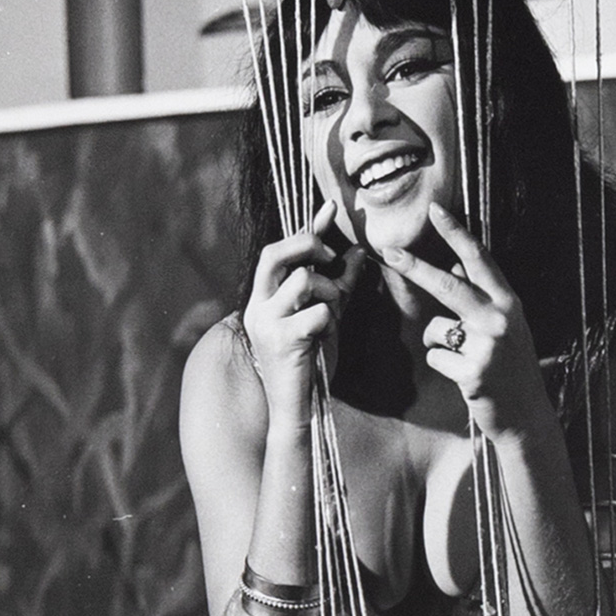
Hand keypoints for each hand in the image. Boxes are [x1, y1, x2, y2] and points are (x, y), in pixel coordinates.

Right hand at [242, 202, 364, 424]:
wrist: (297, 408)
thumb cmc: (310, 362)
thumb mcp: (325, 315)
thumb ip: (338, 284)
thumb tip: (357, 251)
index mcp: (264, 298)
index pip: (279, 251)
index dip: (307, 228)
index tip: (332, 207)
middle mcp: (258, 306)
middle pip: (276, 253)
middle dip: (308, 246)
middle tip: (329, 259)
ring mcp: (266, 323)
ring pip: (303, 281)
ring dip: (328, 293)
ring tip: (331, 316)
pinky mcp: (281, 341)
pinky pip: (317, 312)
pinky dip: (329, 320)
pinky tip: (325, 337)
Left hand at [381, 201, 546, 441]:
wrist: (526, 415)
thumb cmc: (511, 365)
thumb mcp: (506, 325)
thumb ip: (482, 296)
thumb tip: (450, 264)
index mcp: (509, 302)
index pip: (478, 258)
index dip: (456, 232)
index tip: (434, 209)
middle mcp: (500, 319)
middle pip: (447, 284)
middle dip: (414, 266)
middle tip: (388, 250)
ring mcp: (487, 346)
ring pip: (435, 328)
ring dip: (439, 343)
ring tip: (466, 359)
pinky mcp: (472, 372)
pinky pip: (435, 356)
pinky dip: (443, 365)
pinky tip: (465, 376)